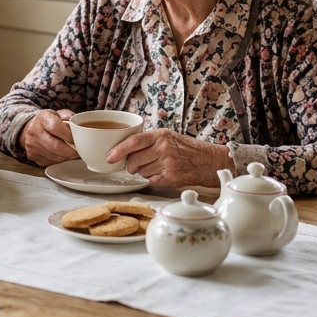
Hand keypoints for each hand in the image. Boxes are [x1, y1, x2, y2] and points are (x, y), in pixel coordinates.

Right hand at [19, 109, 79, 166]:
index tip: (76, 139)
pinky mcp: (32, 155)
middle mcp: (34, 131)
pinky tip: (59, 153)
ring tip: (69, 151)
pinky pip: (50, 162)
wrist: (30, 128)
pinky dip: (58, 159)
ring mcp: (32, 145)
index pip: (55, 127)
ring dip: (65, 156)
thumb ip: (68, 116)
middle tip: (78, 150)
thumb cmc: (48, 121)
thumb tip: (76, 124)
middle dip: (70, 151)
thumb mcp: (58, 114)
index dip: (68, 135)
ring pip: (54, 156)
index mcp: (42, 118)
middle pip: (55, 146)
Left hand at [107, 128, 230, 193]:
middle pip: (134, 160)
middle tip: (136, 165)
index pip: (134, 142)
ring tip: (155, 167)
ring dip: (143, 172)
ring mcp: (167, 164)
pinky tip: (161, 174)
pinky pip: (150, 181)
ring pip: (141, 172)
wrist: (207, 161)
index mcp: (160, 135)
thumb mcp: (167, 136)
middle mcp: (163, 148)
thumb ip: (148, 141)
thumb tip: (124, 150)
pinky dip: (152, 180)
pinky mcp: (170, 178)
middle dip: (131, 165)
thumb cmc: (185, 148)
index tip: (110, 157)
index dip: (119, 150)